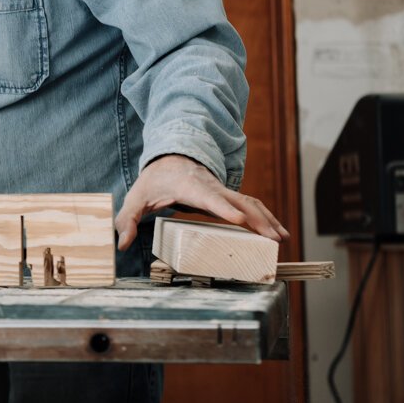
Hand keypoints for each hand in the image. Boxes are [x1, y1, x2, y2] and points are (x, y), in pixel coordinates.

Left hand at [115, 153, 286, 249]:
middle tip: (272, 240)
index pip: (207, 197)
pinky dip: (266, 217)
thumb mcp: (136, 197)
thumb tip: (122, 243)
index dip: (223, 208)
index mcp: (189, 186)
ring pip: (250, 203)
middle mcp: (211, 187)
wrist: (170, 159)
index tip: (238, 220)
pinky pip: (251, 205)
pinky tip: (278, 233)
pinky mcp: (228, 197)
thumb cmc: (154, 180)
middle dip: (257, 220)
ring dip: (267, 220)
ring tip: (281, 240)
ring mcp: (222, 191)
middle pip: (238, 202)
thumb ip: (127, 219)